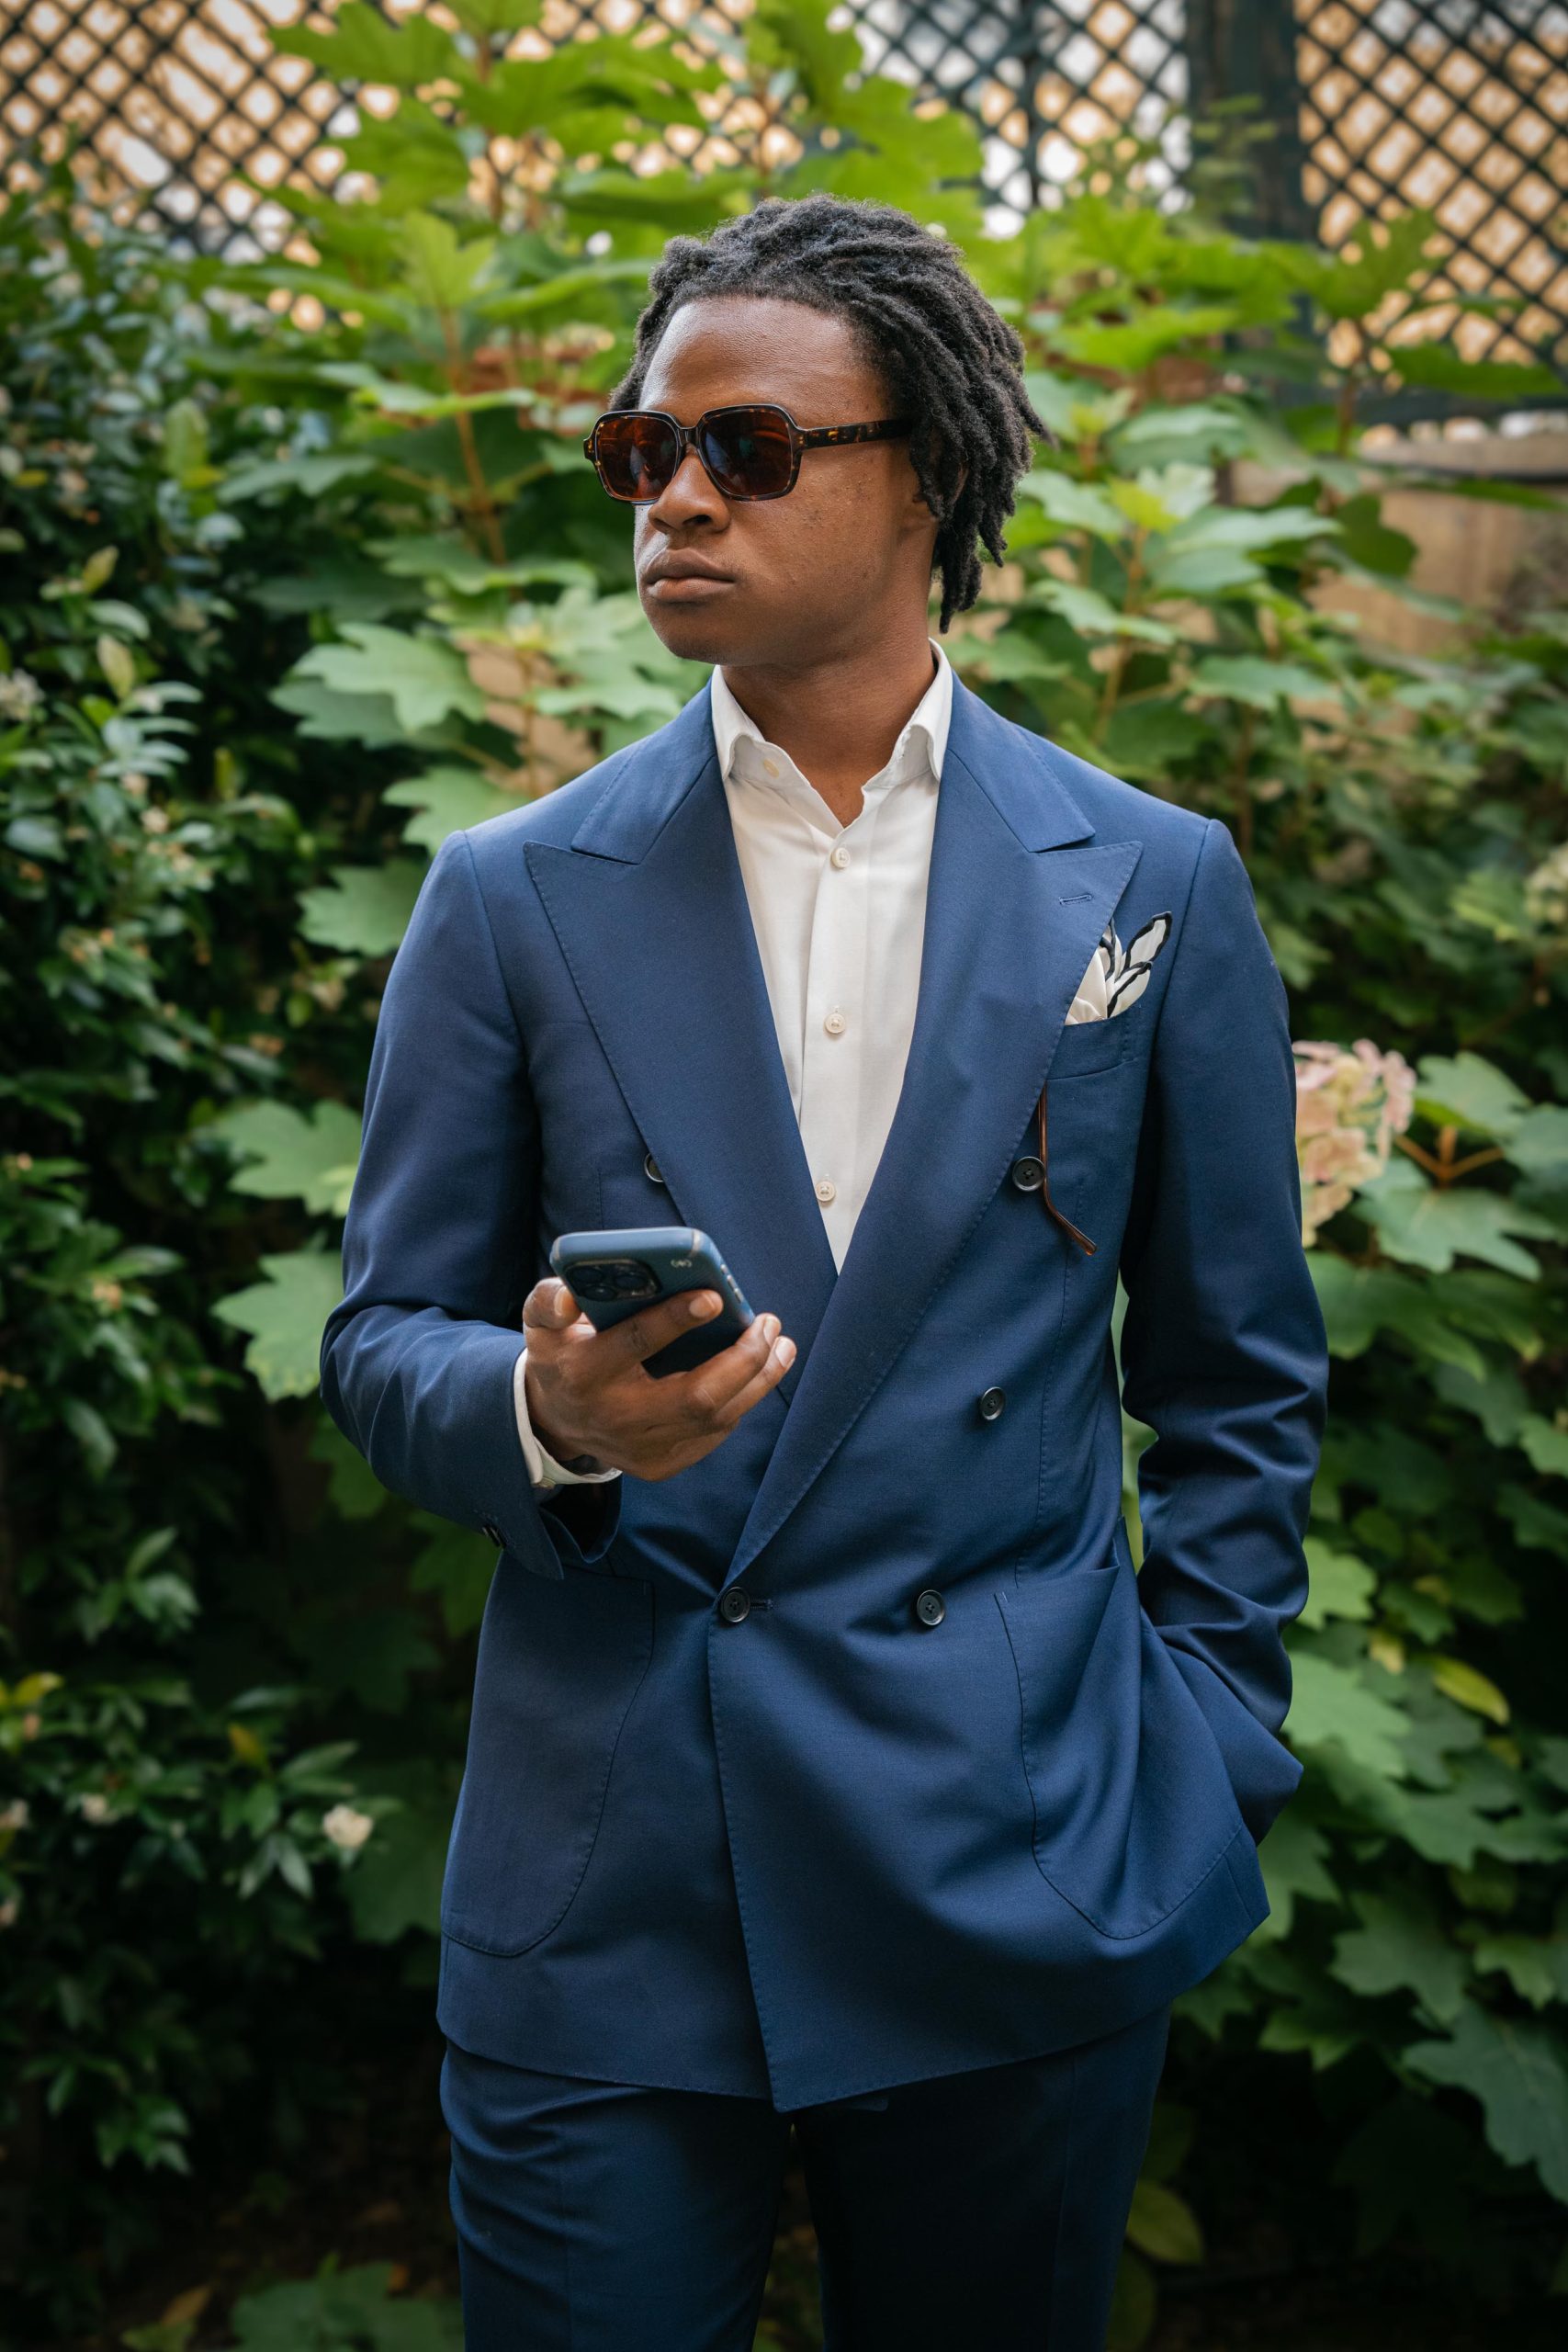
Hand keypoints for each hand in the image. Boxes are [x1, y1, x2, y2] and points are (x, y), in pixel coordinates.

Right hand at [520, 1277, 795, 1482]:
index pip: (635, 1345)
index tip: (714, 1297)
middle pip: (696, 1396)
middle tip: (769, 1323)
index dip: (675, 1321)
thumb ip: (549, 1301)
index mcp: (584, 1373)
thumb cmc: (562, 1355)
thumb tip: (570, 1292)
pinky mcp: (660, 1465)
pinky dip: (741, 1400)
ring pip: (716, 1418)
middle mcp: (615, 1417)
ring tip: (780, 1344)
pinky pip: (714, 1434)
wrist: (555, 1420)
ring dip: (758, 1380)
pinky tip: (757, 1372)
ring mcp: (641, 1448)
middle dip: (743, 1360)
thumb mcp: (542, 1325)